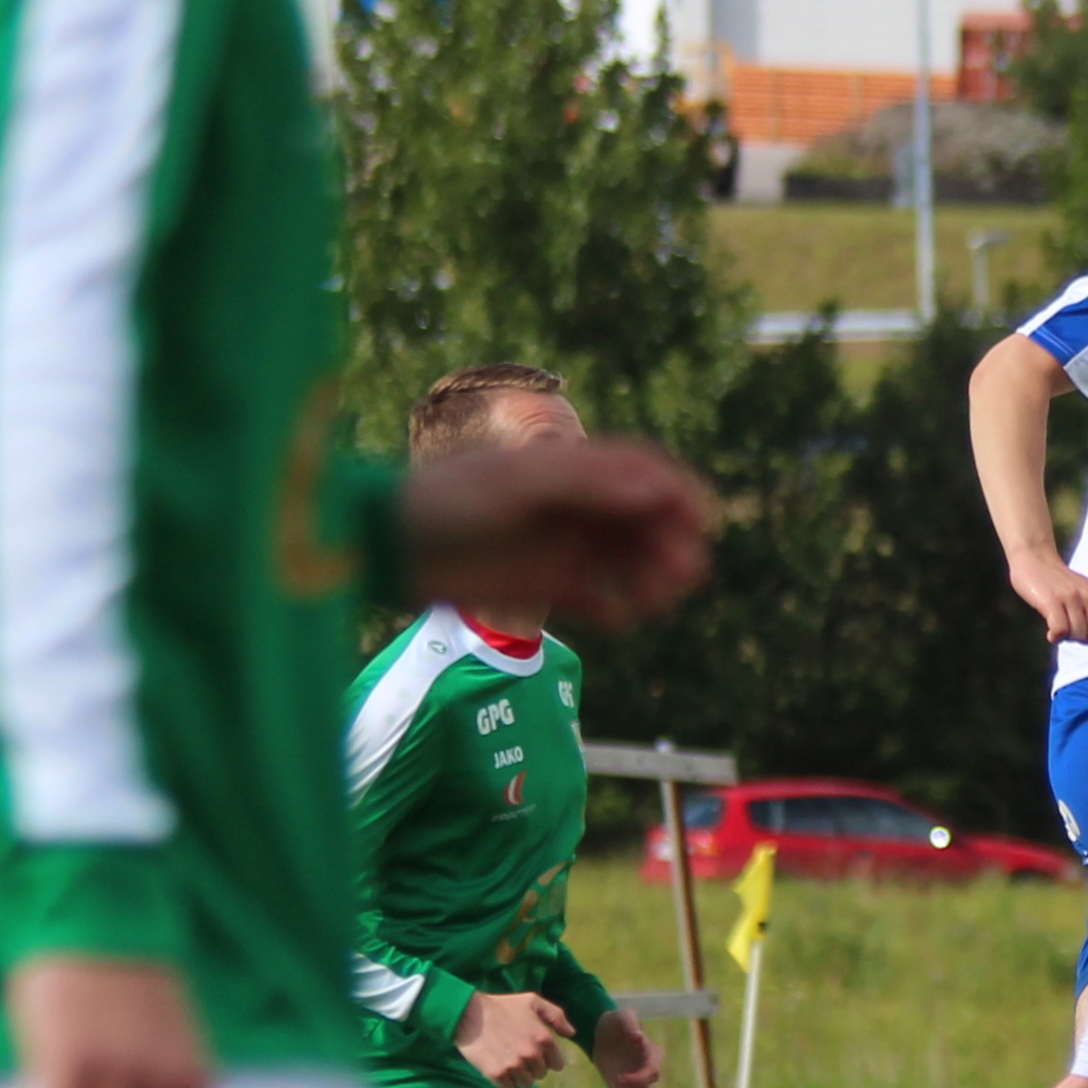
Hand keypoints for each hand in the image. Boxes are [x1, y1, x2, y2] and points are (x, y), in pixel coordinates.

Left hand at [402, 436, 710, 627]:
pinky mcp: (545, 587)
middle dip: (671, 544)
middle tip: (682, 575)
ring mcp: (562, 547)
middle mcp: (576, 506)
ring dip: (651, 579)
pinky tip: (617, 619)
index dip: (678, 493)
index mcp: (572, 468)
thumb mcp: (517, 484)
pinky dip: (615, 610)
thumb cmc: (449, 500)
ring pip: (629, 562)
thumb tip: (657, 492)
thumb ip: (588, 483)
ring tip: (654, 601)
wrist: (385, 544)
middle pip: (645, 521)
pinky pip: (596, 600)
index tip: (702, 523)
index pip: (643, 472)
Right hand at [456, 989, 577, 1086]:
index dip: (547, 1060)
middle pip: (541, 1074)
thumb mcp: (533, 1002)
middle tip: (517, 1053)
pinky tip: (498, 1066)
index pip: (557, 1064)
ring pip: (526, 1083)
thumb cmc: (502, 1006)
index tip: (536, 1053)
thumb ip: (556, 1016)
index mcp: (544, 1038)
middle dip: (532, 1067)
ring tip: (508, 1061)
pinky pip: (509, 1087)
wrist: (469, 1013)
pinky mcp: (497, 1074)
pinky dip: (505, 1081)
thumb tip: (571, 1033)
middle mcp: (532, 1054)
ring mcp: (514, 1065)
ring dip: (519, 1075)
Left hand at [591, 1006, 663, 1087]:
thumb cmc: (615, 1022)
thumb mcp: (622, 1016)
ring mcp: (638, 1084)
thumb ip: (631, 1024)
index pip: (653, 1074)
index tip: (618, 1079)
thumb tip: (638, 1037)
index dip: (637, 1080)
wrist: (603, 1034)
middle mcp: (648, 1072)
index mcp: (652, 1055)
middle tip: (614, 1080)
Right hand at [1010, 554, 1087, 644]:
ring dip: (1067, 638)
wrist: (1035, 559)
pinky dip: (1056, 637)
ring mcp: (1071, 598)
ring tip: (1059, 625)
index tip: (1081, 629)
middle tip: (1068, 628)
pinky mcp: (1052, 601)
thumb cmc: (1060, 582)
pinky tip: (1051, 633)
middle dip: (1081, 639)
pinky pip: (1061, 631)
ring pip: (1078, 635)